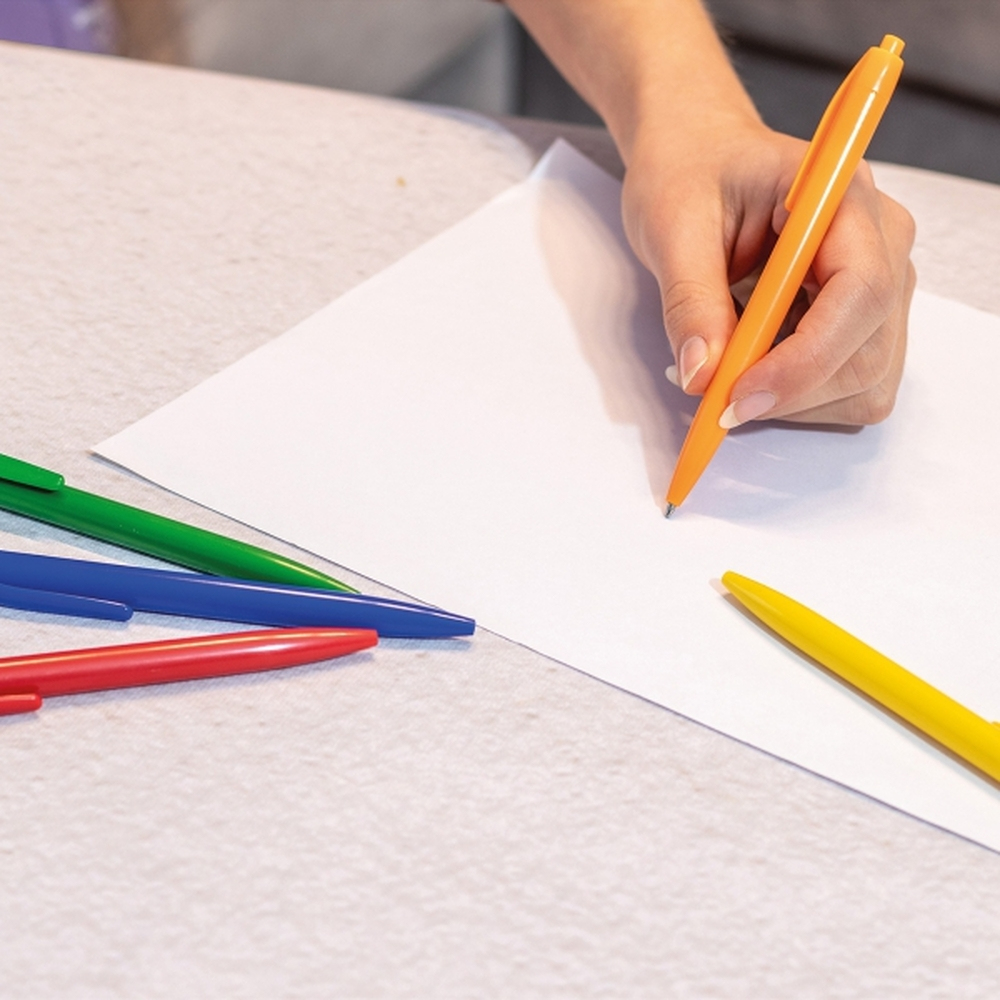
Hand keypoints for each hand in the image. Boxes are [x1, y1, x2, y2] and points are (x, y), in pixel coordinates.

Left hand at [623, 115, 915, 425]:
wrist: (700, 156)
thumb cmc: (690, 171)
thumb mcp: (673, 225)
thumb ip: (690, 300)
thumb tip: (701, 375)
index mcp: (843, 198)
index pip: (860, 293)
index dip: (805, 360)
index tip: (738, 394)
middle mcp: (881, 243)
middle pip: (868, 351)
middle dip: (792, 392)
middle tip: (716, 401)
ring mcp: (880, 285)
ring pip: (865, 381)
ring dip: (794, 402)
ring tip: (729, 372)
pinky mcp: (862, 320)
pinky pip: (850, 386)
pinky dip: (798, 399)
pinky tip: (754, 369)